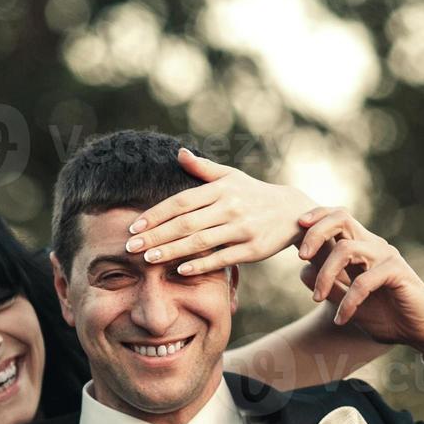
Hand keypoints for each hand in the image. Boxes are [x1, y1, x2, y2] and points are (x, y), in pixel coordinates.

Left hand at [123, 148, 319, 275]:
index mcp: (221, 189)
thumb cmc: (253, 193)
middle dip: (156, 236)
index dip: (155, 214)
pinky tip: (180, 271)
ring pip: (201, 242)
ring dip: (172, 251)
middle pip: (185, 223)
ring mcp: (242, 229)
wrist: (293, 211)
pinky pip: (223, 259)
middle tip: (130, 247)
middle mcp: (230, 207)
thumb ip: (203, 168)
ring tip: (148, 259)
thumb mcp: (231, 176)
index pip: (181, 202)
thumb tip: (179, 153)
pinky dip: (201, 265)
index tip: (134, 227)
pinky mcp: (253, 249)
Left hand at [297, 207, 423, 358]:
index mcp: (361, 247)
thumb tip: (303, 270)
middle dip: (316, 233)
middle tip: (301, 256)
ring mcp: (386, 256)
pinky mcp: (397, 272)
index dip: (316, 217)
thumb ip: (329, 286)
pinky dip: (348, 302)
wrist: (420, 331)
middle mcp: (373, 245)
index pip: (337, 218)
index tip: (297, 226)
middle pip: (341, 218)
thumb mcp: (348, 302)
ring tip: (316, 299)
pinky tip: (342, 320)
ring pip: (345, 249)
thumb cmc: (385, 315)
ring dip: (325, 274)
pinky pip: (363, 281)